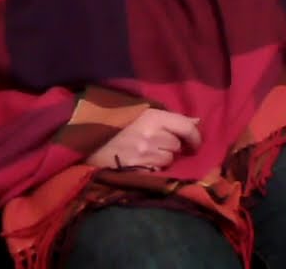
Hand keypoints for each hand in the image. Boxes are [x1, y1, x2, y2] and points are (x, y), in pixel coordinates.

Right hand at [86, 109, 201, 170]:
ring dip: (162, 158)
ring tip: (145, 152)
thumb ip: (171, 119)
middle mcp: (152, 134)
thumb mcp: (144, 114)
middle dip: (171, 145)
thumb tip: (197, 122)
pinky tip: (140, 162)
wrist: (87, 141)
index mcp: (154, 117)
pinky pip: (157, 171)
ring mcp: (145, 153)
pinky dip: (153, 168)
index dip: (195, 137)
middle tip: (156, 142)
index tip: (195, 143)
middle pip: (177, 145)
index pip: (186, 127)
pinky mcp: (137, 169)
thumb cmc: (118, 124)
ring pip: (168, 159)